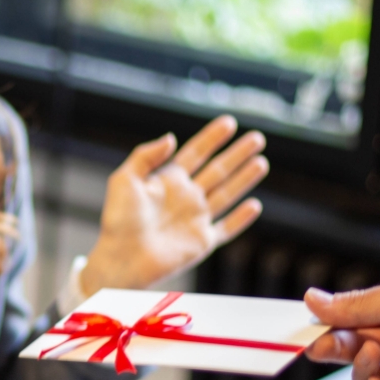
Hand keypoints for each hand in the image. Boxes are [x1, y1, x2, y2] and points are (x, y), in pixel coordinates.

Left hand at [80, 115, 267, 294]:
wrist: (120, 258)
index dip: (212, 138)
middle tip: (257, 137)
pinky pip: (226, 229)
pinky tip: (254, 205)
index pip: (195, 153)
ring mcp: (195, 219)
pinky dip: (241, 219)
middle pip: (218, 170)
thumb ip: (146, 156)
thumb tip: (171, 137)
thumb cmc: (118, 220)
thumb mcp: (125, 179)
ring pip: (227, 195)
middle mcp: (185, 198)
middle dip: (237, 154)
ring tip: (261, 162)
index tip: (229, 122)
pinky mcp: (201, 242)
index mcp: (168, 181)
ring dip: (244, 179)